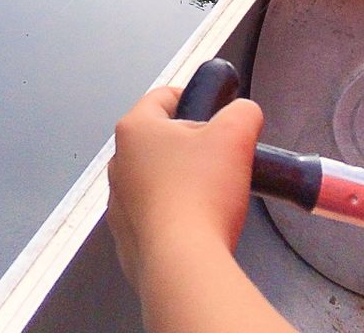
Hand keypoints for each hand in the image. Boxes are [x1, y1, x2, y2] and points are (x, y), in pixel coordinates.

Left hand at [107, 84, 262, 293]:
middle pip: (159, 141)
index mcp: (135, 130)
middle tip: (219, 156)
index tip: (212, 110)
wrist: (184, 265)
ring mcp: (118, 204)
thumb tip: (245, 113)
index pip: (161, 97)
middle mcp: (118, 163)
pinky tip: (197, 226)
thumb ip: (243, 113)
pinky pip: (154, 217)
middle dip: (189, 145)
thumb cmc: (201, 193)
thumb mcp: (235, 136)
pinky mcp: (126, 239)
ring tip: (211, 195)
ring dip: (180, 182)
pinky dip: (174, 216)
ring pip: (155, 179)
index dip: (191, 97)